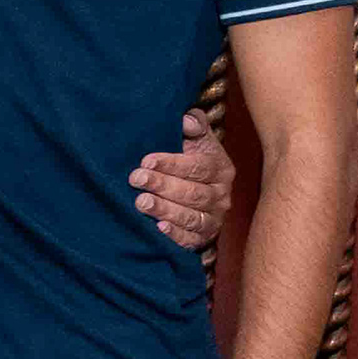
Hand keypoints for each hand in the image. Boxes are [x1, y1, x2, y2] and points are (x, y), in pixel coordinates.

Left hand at [134, 107, 238, 252]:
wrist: (200, 197)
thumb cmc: (191, 163)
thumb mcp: (196, 142)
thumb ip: (195, 127)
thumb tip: (187, 118)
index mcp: (221, 169)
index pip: (199, 167)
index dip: (172, 163)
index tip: (146, 160)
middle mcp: (221, 196)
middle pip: (193, 192)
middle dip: (163, 185)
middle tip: (136, 178)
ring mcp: (213, 219)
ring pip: (191, 216)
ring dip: (165, 210)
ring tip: (141, 202)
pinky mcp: (203, 239)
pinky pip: (191, 239)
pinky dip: (175, 235)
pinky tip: (158, 229)